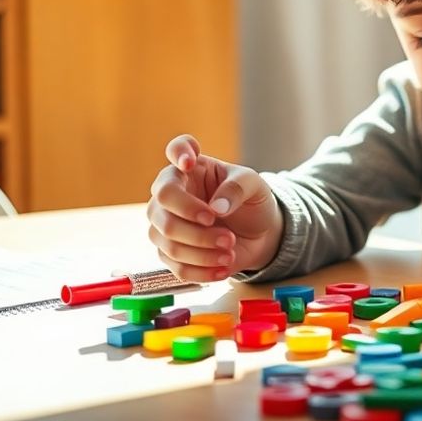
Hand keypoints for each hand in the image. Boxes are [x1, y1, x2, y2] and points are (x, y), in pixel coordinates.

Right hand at [147, 134, 282, 281]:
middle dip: (195, 228)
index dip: (177, 152)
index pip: (176, 149)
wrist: (260, 234)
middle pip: (161, 208)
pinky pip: (176, 267)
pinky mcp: (171, 253)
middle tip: (228, 237)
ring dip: (202, 252)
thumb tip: (217, 206)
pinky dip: (201, 271)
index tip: (189, 162)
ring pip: (168, 242)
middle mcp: (171, 194)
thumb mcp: (254, 187)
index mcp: (191, 170)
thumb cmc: (252, 202)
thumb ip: (237, 188)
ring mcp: (166, 225)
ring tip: (230, 251)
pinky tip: (223, 268)